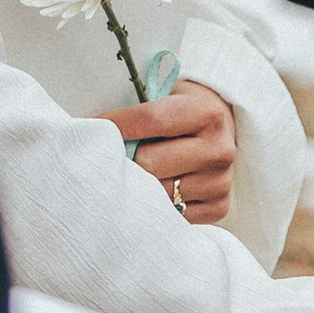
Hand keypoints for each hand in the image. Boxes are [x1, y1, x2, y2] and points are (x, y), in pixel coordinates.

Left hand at [101, 79, 234, 221]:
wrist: (220, 131)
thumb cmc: (181, 113)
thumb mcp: (167, 97)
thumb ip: (139, 113)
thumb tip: (93, 131)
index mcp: (207, 113)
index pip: (150, 120)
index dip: (116, 124)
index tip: (93, 127)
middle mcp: (219, 148)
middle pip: (150, 162)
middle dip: (126, 160)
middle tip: (113, 157)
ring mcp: (220, 181)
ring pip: (159, 193)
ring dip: (139, 186)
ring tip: (131, 176)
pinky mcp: (219, 206)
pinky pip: (173, 215)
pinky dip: (157, 206)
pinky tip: (153, 193)